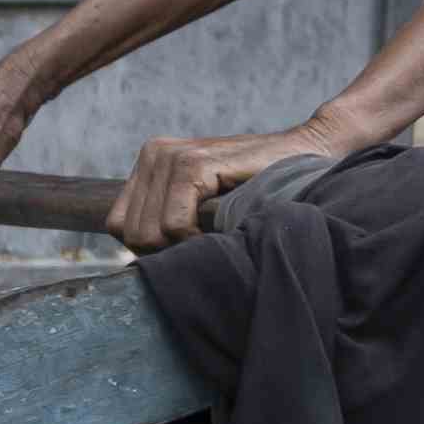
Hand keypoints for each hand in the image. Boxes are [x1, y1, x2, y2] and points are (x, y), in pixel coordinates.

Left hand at [108, 122, 341, 253]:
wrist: (306, 155)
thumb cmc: (257, 188)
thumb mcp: (201, 204)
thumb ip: (166, 221)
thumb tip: (132, 270)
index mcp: (149, 162)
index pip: (117, 225)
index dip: (149, 249)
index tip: (186, 247)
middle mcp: (154, 153)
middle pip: (130, 233)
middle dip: (166, 251)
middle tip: (204, 243)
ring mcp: (170, 155)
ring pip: (148, 233)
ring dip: (183, 247)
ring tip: (214, 234)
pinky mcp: (193, 163)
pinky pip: (172, 224)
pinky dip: (194, 239)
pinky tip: (220, 228)